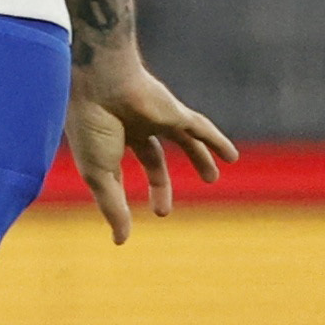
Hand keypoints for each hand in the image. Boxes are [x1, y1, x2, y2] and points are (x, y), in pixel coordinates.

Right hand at [64, 51, 235, 244]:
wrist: (100, 84)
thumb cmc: (91, 126)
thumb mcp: (100, 175)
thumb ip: (113, 206)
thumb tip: (122, 241)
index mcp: (107, 140)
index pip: (116, 172)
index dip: (118, 194)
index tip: (124, 218)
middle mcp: (133, 128)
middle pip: (153, 160)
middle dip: (159, 184)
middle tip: (163, 210)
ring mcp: (156, 119)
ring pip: (184, 142)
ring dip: (199, 159)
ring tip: (212, 178)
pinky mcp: (175, 113)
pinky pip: (202, 128)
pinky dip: (218, 141)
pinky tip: (233, 157)